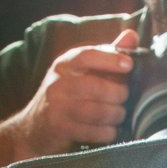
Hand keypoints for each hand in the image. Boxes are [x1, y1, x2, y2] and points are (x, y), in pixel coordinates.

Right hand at [18, 26, 137, 154]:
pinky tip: (110, 130)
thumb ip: (108, 54)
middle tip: (125, 98)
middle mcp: (58, 82)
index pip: (87, 56)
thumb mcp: (83, 71)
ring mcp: (57, 106)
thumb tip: (132, 35)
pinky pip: (92, 131)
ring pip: (98, 111)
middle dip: (119, 94)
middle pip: (97, 87)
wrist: (34, 125)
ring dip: (116, 115)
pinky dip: (107, 132)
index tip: (129, 65)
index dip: (110, 59)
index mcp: (66, 64)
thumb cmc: (67, 94)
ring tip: (119, 114)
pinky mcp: (59, 128)